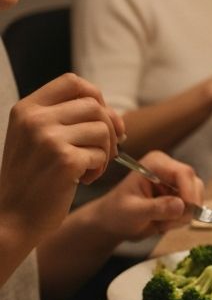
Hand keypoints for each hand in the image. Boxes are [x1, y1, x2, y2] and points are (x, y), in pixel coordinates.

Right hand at [0, 74, 123, 238]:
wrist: (12, 217)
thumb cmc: (31, 178)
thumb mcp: (35, 137)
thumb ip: (64, 117)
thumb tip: (111, 113)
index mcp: (26, 108)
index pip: (73, 81)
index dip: (96, 96)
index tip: (102, 118)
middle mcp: (35, 119)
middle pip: (94, 105)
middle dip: (109, 128)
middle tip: (104, 150)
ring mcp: (48, 139)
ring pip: (103, 129)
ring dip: (105, 151)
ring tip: (88, 167)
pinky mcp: (64, 160)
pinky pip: (102, 154)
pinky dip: (99, 169)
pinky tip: (82, 179)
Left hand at [93, 151, 203, 240]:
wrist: (113, 223)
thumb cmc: (117, 214)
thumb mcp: (133, 212)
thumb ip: (156, 208)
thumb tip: (181, 206)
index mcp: (156, 163)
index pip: (184, 173)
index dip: (189, 193)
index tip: (185, 213)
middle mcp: (170, 169)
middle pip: (195, 185)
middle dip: (185, 207)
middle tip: (166, 223)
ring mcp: (177, 182)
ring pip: (197, 198)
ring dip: (183, 216)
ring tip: (161, 224)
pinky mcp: (181, 195)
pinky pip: (193, 208)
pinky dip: (182, 219)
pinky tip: (165, 223)